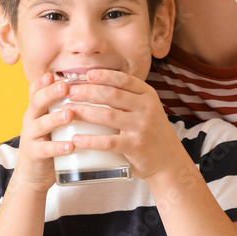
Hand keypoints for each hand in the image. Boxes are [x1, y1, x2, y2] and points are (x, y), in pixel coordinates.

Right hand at [13, 72, 73, 193]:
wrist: (33, 175)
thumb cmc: (50, 144)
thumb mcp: (53, 123)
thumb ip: (65, 107)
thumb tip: (92, 89)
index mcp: (37, 110)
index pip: (36, 91)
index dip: (43, 82)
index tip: (56, 74)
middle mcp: (31, 120)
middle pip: (36, 102)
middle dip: (50, 93)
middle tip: (65, 86)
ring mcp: (30, 137)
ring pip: (40, 124)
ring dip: (55, 118)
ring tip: (70, 114)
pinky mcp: (34, 154)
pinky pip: (45, 150)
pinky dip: (58, 147)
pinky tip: (71, 145)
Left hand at [63, 69, 191, 180]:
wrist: (169, 161)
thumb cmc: (150, 132)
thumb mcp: (146, 109)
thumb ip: (128, 97)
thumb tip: (95, 84)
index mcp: (148, 95)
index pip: (124, 79)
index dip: (104, 75)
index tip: (87, 74)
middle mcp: (147, 108)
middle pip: (112, 94)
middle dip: (88, 91)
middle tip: (70, 93)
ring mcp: (142, 127)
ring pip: (107, 115)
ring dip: (84, 112)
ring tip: (68, 111)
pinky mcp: (136, 146)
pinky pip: (109, 142)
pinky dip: (90, 140)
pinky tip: (76, 139)